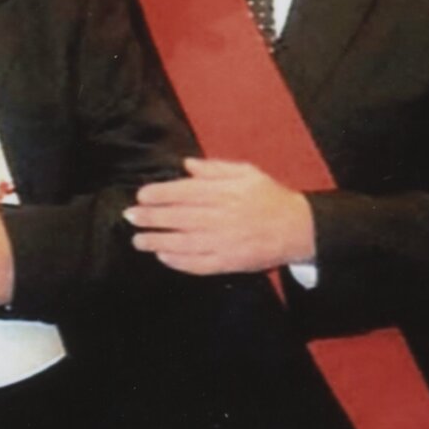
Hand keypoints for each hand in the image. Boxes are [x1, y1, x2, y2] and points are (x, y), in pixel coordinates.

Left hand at [129, 157, 321, 281]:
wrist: (298, 228)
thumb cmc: (270, 198)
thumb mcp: (246, 173)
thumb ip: (214, 169)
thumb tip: (186, 165)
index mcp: (223, 193)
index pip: (182, 193)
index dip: (158, 194)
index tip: (141, 196)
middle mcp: (219, 217)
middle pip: (177, 217)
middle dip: (149, 217)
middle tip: (130, 217)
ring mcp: (222, 242)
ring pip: (182, 242)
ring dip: (156, 241)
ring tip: (138, 240)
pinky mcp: (228, 262)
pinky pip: (197, 264)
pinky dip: (177, 261)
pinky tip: (163, 256)